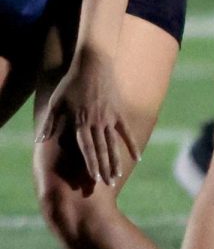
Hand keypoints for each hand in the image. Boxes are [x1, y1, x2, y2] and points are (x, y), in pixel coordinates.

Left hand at [36, 48, 139, 184]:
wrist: (93, 64)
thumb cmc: (71, 83)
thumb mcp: (56, 101)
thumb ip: (50, 122)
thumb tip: (39, 140)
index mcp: (80, 121)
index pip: (86, 147)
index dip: (91, 163)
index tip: (94, 178)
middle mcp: (96, 122)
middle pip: (101, 150)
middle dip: (104, 168)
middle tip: (108, 184)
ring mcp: (109, 118)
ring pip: (113, 144)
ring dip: (116, 161)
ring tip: (117, 176)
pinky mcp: (118, 112)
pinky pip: (126, 132)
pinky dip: (132, 145)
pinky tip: (138, 158)